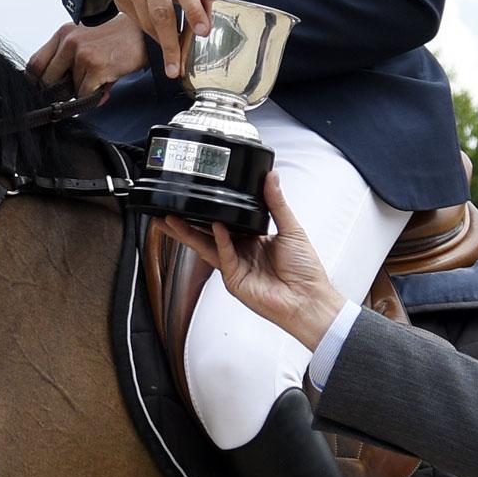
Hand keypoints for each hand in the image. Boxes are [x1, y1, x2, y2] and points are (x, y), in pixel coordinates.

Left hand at [27, 18, 150, 100]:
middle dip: (59, 91)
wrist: (140, 35)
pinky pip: (84, 94)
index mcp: (63, 34)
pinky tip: (104, 83)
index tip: (45, 90)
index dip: (38, 81)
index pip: (35, 63)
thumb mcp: (84, 42)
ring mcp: (82, 54)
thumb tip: (52, 92)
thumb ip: (66, 62)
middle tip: (74, 89)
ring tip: (97, 79)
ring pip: (69, 89)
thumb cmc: (112, 41)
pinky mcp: (96, 67)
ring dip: (82, 91)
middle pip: (47, 79)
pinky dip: (93, 96)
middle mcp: (69, 41)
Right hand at [103, 0, 213, 75]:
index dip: (193, 10)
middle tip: (176, 66)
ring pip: (147, 20)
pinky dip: (151, 33)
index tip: (202, 32)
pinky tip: (160, 36)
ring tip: (173, 56)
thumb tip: (205, 23)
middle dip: (171, 41)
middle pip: (160, 10)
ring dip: (162, 41)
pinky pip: (137, 21)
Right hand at [161, 174, 348, 347]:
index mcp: (254, 239)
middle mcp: (242, 252)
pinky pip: (224, 254)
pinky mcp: (234, 279)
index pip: (227, 221)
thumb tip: (272, 178)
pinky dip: (220, 239)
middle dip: (188, 222)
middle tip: (170, 209)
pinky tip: (216, 226)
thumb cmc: (305, 270)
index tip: (201, 195)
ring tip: (171, 218)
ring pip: (207, 245)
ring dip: (188, 232)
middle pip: (208, 233)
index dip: (213, 210)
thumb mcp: (292, 228)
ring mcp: (236, 266)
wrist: (307, 298)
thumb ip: (277, 203)